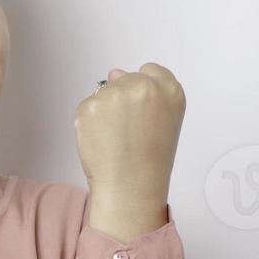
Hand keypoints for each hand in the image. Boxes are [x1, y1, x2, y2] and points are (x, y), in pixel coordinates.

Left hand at [75, 63, 184, 242]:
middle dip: (123, 100)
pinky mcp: (91, 105)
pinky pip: (88, 106)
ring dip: (105, 111)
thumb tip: (114, 73)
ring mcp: (115, 94)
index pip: (151, 71)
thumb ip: (146, 93)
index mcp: (170, 91)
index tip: (143, 112)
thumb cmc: (148, 161)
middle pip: (125, 79)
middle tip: (129, 131)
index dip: (144, 93)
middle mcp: (144, 87)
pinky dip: (91, 122)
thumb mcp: (163, 121)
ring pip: (104, 93)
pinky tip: (103, 139)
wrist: (129, 187)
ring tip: (117, 138)